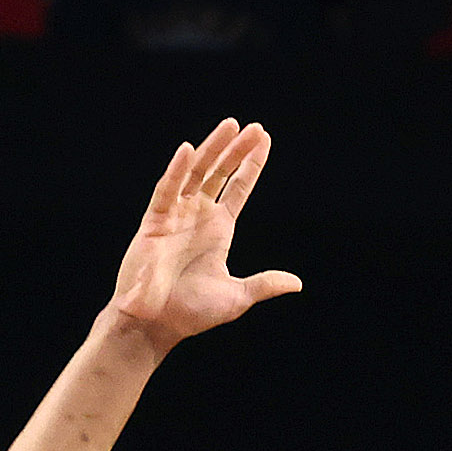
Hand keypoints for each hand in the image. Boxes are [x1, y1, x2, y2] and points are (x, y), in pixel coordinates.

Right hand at [107, 120, 301, 348]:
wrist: (157, 325)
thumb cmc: (191, 313)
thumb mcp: (237, 297)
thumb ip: (264, 284)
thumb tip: (296, 283)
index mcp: (219, 228)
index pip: (238, 188)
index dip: (251, 164)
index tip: (263, 139)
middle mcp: (198, 215)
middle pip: (220, 172)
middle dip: (236, 149)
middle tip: (254, 127)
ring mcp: (176, 215)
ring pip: (195, 173)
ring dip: (212, 149)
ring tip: (230, 126)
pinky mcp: (154, 222)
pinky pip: (166, 191)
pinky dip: (176, 171)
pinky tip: (188, 151)